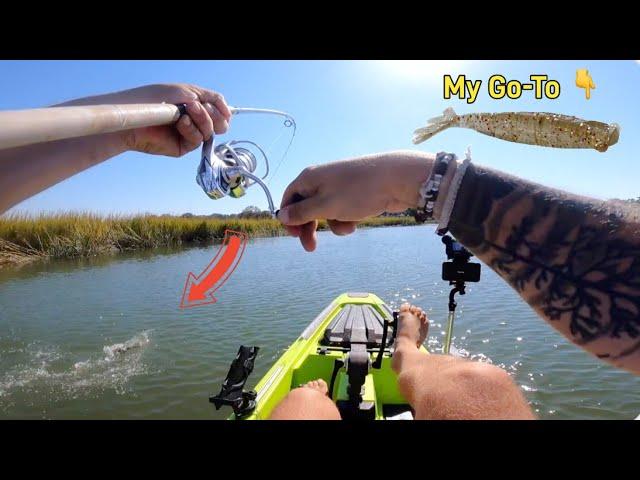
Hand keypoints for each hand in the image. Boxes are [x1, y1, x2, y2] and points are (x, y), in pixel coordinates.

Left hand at [60, 83, 231, 156]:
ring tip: (184, 112)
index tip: (221, 108)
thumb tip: (229, 111)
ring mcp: (189, 135)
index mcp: (195, 106)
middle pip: (220, 123)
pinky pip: (199, 139)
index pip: (219, 109)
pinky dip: (192, 129)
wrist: (136, 115)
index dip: (223, 109)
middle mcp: (194, 121)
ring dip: (201, 119)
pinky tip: (180, 123)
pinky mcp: (183, 147)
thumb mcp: (186, 91)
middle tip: (196, 107)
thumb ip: (210, 98)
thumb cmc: (155, 99)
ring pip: (211, 131)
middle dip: (212, 114)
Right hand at [277, 151, 434, 250]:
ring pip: (326, 212)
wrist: (395, 178)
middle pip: (306, 207)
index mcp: (309, 178)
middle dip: (308, 227)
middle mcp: (321, 180)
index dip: (289, 217)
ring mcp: (339, 186)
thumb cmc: (357, 191)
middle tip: (310, 248)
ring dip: (332, 225)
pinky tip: (356, 223)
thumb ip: (302, 213)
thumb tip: (281, 216)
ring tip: (346, 230)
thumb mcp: (325, 206)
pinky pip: (342, 210)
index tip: (294, 235)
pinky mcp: (354, 193)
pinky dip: (345, 219)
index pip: (289, 198)